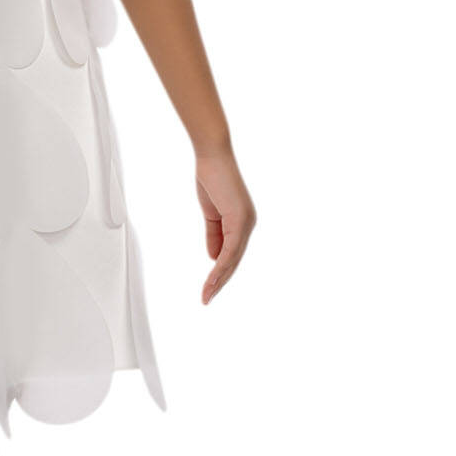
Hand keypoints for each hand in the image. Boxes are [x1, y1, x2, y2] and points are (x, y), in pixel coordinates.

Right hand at [195, 146, 255, 303]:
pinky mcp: (239, 219)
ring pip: (233, 259)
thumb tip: (214, 258)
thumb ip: (214, 235)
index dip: (220, 271)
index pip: (232, 253)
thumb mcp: (211, 213)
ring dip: (219, 279)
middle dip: (220, 281)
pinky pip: (229, 249)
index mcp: (241, 222)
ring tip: (207, 295)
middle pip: (234, 260)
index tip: (209, 287)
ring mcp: (246, 222)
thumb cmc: (211, 178)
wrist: (212, 156)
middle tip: (207, 298)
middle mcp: (248, 224)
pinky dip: (220, 266)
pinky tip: (211, 278)